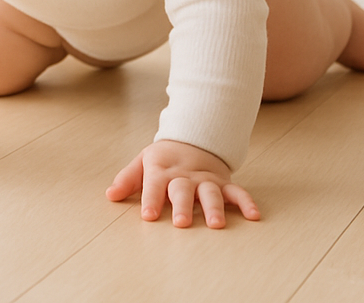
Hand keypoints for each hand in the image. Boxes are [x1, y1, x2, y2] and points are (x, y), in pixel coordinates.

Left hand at [105, 140, 259, 228]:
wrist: (193, 139)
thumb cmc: (164, 159)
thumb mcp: (142, 163)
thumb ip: (127, 179)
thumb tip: (110, 195)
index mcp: (161, 170)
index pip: (154, 184)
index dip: (150, 199)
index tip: (148, 216)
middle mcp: (184, 176)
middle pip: (183, 190)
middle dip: (182, 206)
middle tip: (181, 223)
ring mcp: (205, 180)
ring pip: (210, 193)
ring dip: (213, 208)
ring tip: (216, 225)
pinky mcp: (223, 183)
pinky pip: (237, 192)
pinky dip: (246, 202)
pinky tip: (254, 215)